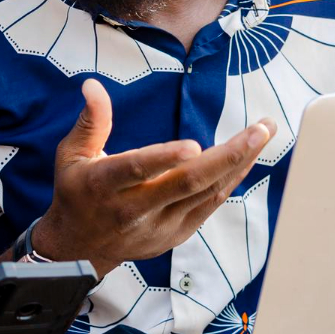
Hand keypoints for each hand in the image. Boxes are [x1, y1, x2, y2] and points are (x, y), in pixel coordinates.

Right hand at [34, 79, 275, 278]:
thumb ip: (90, 121)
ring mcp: (159, 225)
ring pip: (206, 193)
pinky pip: (210, 204)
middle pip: (186, 183)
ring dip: (239, 163)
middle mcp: (134, 208)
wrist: (81, 248)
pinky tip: (247, 158)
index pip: (137, 170)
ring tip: (263, 133)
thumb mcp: (71, 154)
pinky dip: (231, 180)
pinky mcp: (176, 234)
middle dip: (228, 155)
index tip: (194, 145)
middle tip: (259, 130)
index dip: (164, 158)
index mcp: (104, 184)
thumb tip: (93, 85)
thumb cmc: (77, 191)